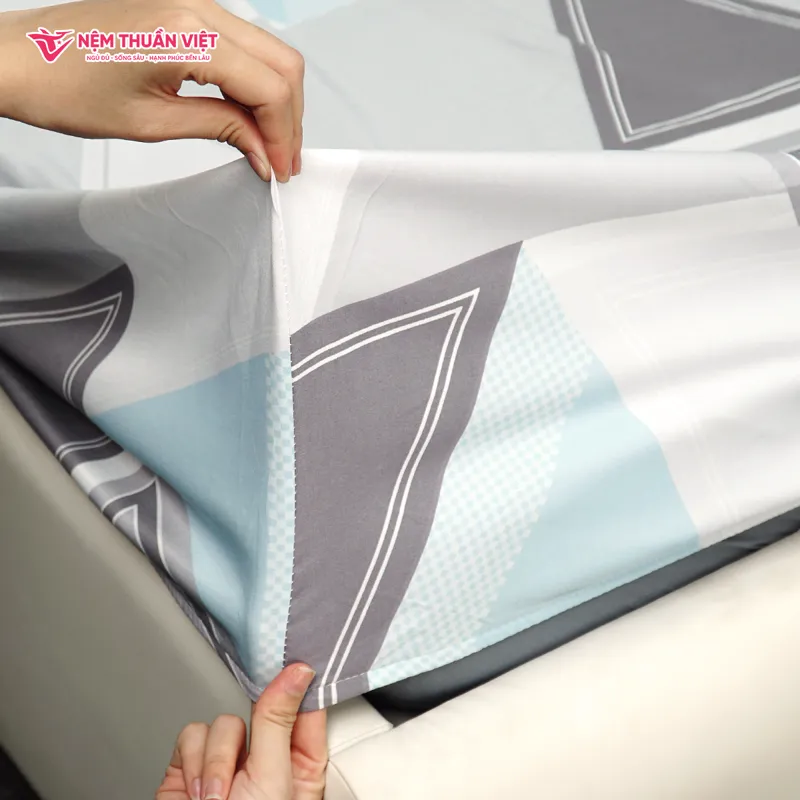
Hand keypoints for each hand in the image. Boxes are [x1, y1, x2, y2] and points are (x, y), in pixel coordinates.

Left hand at [0, 0, 304, 181]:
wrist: (18, 60)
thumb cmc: (63, 86)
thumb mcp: (152, 122)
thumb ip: (219, 128)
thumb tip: (262, 149)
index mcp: (186, 33)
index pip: (269, 86)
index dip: (283, 134)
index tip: (281, 168)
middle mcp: (196, 6)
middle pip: (282, 62)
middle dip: (289, 118)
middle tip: (282, 160)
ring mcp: (192, 2)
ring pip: (268, 51)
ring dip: (276, 100)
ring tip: (266, 143)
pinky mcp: (184, 9)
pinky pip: (242, 44)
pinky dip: (254, 82)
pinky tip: (247, 115)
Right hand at [156, 663, 326, 799]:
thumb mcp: (271, 777)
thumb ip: (278, 721)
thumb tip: (298, 673)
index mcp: (300, 766)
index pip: (305, 711)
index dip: (303, 685)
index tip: (302, 663)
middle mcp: (264, 761)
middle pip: (262, 708)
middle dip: (252, 726)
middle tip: (251, 748)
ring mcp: (227, 763)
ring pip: (225, 721)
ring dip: (218, 756)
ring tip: (219, 795)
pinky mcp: (192, 766)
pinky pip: (192, 734)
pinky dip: (194, 760)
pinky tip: (200, 790)